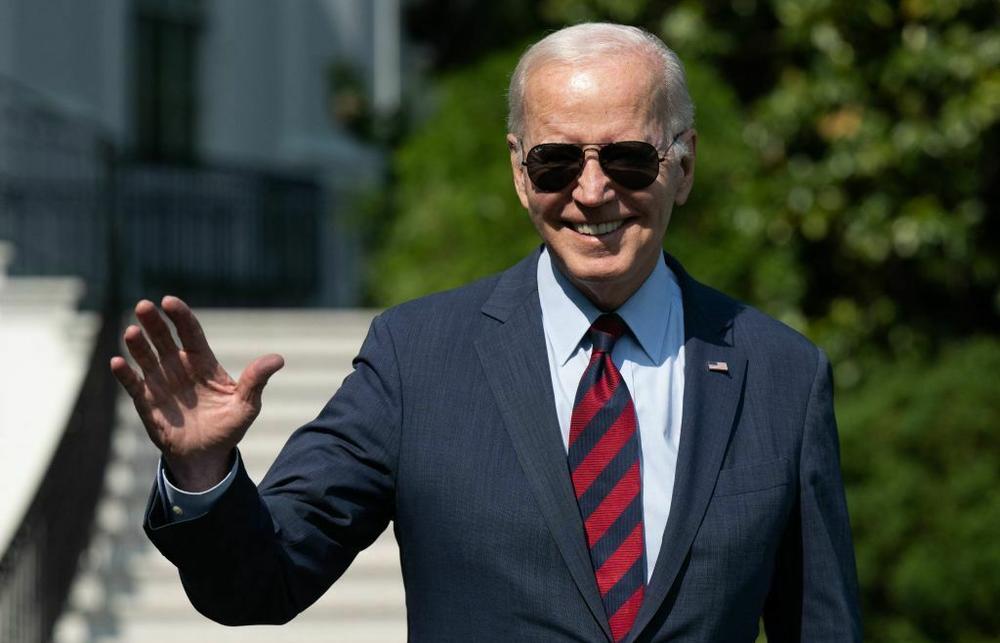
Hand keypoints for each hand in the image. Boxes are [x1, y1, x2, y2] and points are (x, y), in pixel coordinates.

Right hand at [110, 296, 283, 490]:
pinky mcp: (147, 402)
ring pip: (147, 358)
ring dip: (138, 344)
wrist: (207, 457)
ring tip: (132, 331)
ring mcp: (161, 383)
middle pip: (165, 339)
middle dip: (154, 323)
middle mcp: (179, 367)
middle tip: (144, 306)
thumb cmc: (228, 428)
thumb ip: (256, 381)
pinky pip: (134, 385)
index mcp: (203, 363)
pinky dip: (125, 374)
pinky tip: (117, 362)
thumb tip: (278, 359)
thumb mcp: (247, 405)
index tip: (170, 302)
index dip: (180, 316)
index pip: (190, 333)